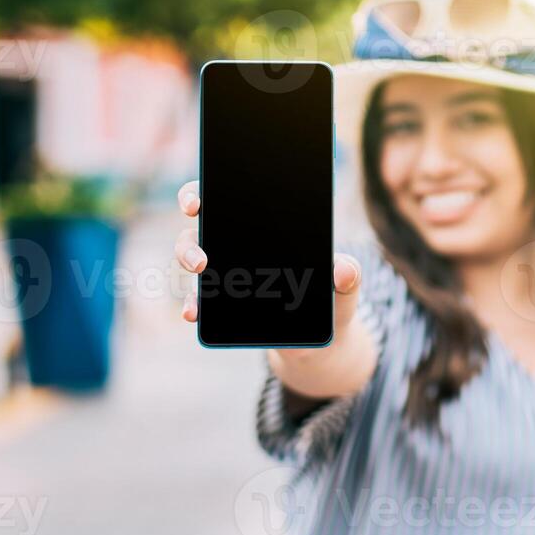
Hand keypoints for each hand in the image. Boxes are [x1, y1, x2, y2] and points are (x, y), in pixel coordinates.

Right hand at [174, 180, 363, 356]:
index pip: (222, 198)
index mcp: (261, 226)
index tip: (195, 203)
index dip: (199, 195)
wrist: (319, 338)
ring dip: (187, 260)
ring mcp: (222, 275)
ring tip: (201, 270)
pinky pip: (198, 300)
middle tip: (201, 252)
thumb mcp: (342, 286)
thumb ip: (347, 275)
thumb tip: (344, 269)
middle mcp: (232, 244)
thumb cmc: (329, 299)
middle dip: (191, 235)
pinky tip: (194, 312)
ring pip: (192, 258)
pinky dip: (193, 305)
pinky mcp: (218, 306)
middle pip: (197, 228)